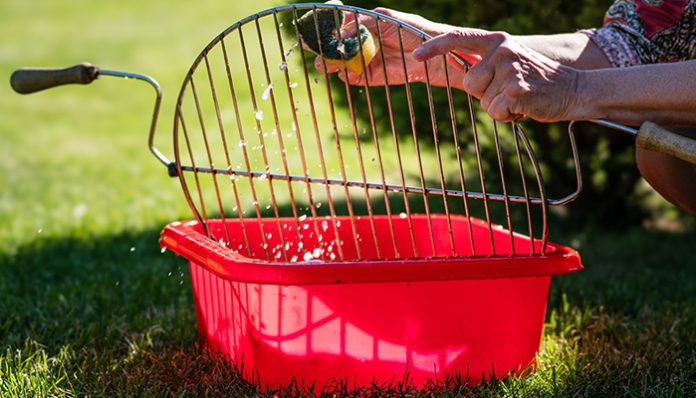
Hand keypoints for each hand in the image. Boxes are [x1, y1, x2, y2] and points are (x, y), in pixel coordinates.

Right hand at [315, 8, 476, 88]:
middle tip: (315, 48)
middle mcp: (358, 42)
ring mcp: (361, 60)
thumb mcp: (386, 19)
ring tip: (327, 62)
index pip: (337, 24)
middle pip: (332, 45)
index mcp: (362, 24)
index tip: (314, 28)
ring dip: (329, 63)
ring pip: (337, 63)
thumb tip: (341, 30)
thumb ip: (364, 22)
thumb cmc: (412, 30)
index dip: (324, 26)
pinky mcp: (367, 77)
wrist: (430, 55)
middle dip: (321, 47)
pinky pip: (350, 77)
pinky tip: (345, 71)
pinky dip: (345, 75)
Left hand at [412, 29, 582, 121]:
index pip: (458, 38)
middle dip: (485, 94)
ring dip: (498, 107)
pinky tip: (525, 107)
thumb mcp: (510, 64)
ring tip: (519, 98)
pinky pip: (495, 111)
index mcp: (498, 40)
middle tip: (510, 91)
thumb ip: (487, 65)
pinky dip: (508, 116)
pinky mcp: (514, 89)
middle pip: (469, 83)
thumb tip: (461, 74)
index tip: (416, 56)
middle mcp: (502, 50)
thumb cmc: (538, 82)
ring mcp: (508, 68)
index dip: (434, 47)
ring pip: (482, 100)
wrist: (575, 90)